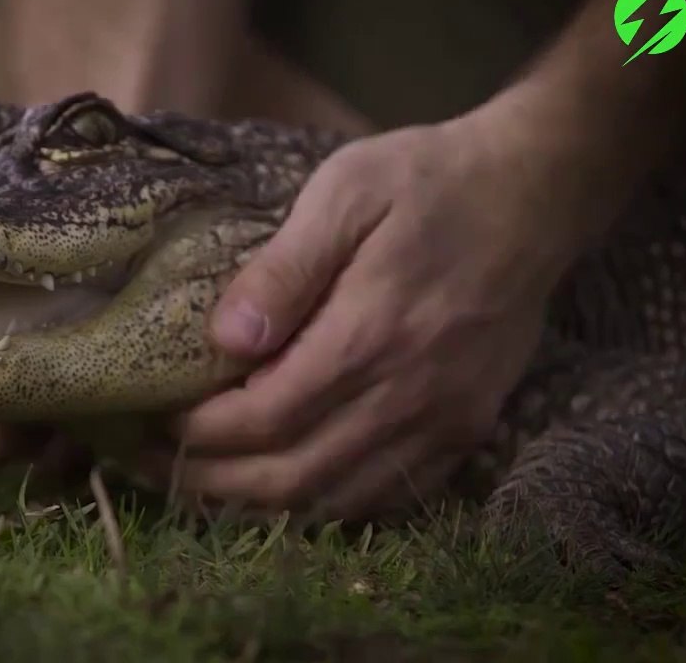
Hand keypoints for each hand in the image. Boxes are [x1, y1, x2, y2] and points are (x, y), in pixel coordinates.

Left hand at [137, 109, 587, 519]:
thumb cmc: (427, 180)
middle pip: (292, 478)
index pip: (265, 418)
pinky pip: (384, 497)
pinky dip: (322, 504)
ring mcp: (445, 421)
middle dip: (210, 482)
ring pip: (334, 500)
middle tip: (151, 464)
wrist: (534, 191)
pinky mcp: (466, 430)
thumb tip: (225, 340)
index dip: (200, 433)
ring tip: (198, 483)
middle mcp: (411, 394)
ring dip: (257, 506)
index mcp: (373, 334)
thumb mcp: (345, 191)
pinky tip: (278, 487)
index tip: (152, 417)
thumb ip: (284, 270)